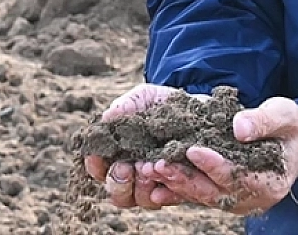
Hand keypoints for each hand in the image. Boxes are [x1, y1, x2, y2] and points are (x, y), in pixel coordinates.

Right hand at [83, 84, 199, 209]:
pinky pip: (174, 199)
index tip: (98, 156)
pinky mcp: (185, 189)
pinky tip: (167, 177)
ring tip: (149, 167)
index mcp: (120, 154)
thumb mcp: (144, 98)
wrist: (202, 107)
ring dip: (143, 187)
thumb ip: (126, 106)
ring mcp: (160, 184)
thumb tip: (106, 118)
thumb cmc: (166, 104)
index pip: (99, 169)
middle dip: (118, 183)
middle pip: (118, 195)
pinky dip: (168, 192)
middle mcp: (137, 175)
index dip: (95, 166)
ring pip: (144, 200)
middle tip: (126, 168)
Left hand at [150, 96, 297, 214]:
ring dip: (175, 184)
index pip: (238, 176)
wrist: (294, 139)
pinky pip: (197, 195)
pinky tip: (154, 182)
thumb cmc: (289, 125)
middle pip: (214, 192)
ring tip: (151, 169)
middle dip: (185, 178)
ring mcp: (237, 199)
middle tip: (158, 164)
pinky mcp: (224, 194)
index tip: (192, 150)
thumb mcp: (283, 114)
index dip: (215, 165)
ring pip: (202, 195)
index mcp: (271, 182)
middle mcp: (253, 197)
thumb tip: (239, 128)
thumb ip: (262, 120)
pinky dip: (176, 189)